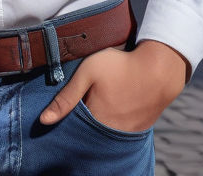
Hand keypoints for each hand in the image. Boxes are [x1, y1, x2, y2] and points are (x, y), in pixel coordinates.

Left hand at [39, 40, 186, 131]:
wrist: (159, 70)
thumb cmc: (121, 66)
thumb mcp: (88, 72)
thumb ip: (66, 96)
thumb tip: (44, 120)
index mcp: (94, 121)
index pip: (71, 129)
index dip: (65, 121)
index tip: (62, 111)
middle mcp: (108, 133)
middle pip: (86, 135)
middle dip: (79, 125)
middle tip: (81, 105)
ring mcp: (124, 134)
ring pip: (102, 136)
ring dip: (96, 126)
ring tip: (97, 106)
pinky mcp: (136, 131)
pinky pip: (118, 134)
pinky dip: (111, 126)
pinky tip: (111, 111)